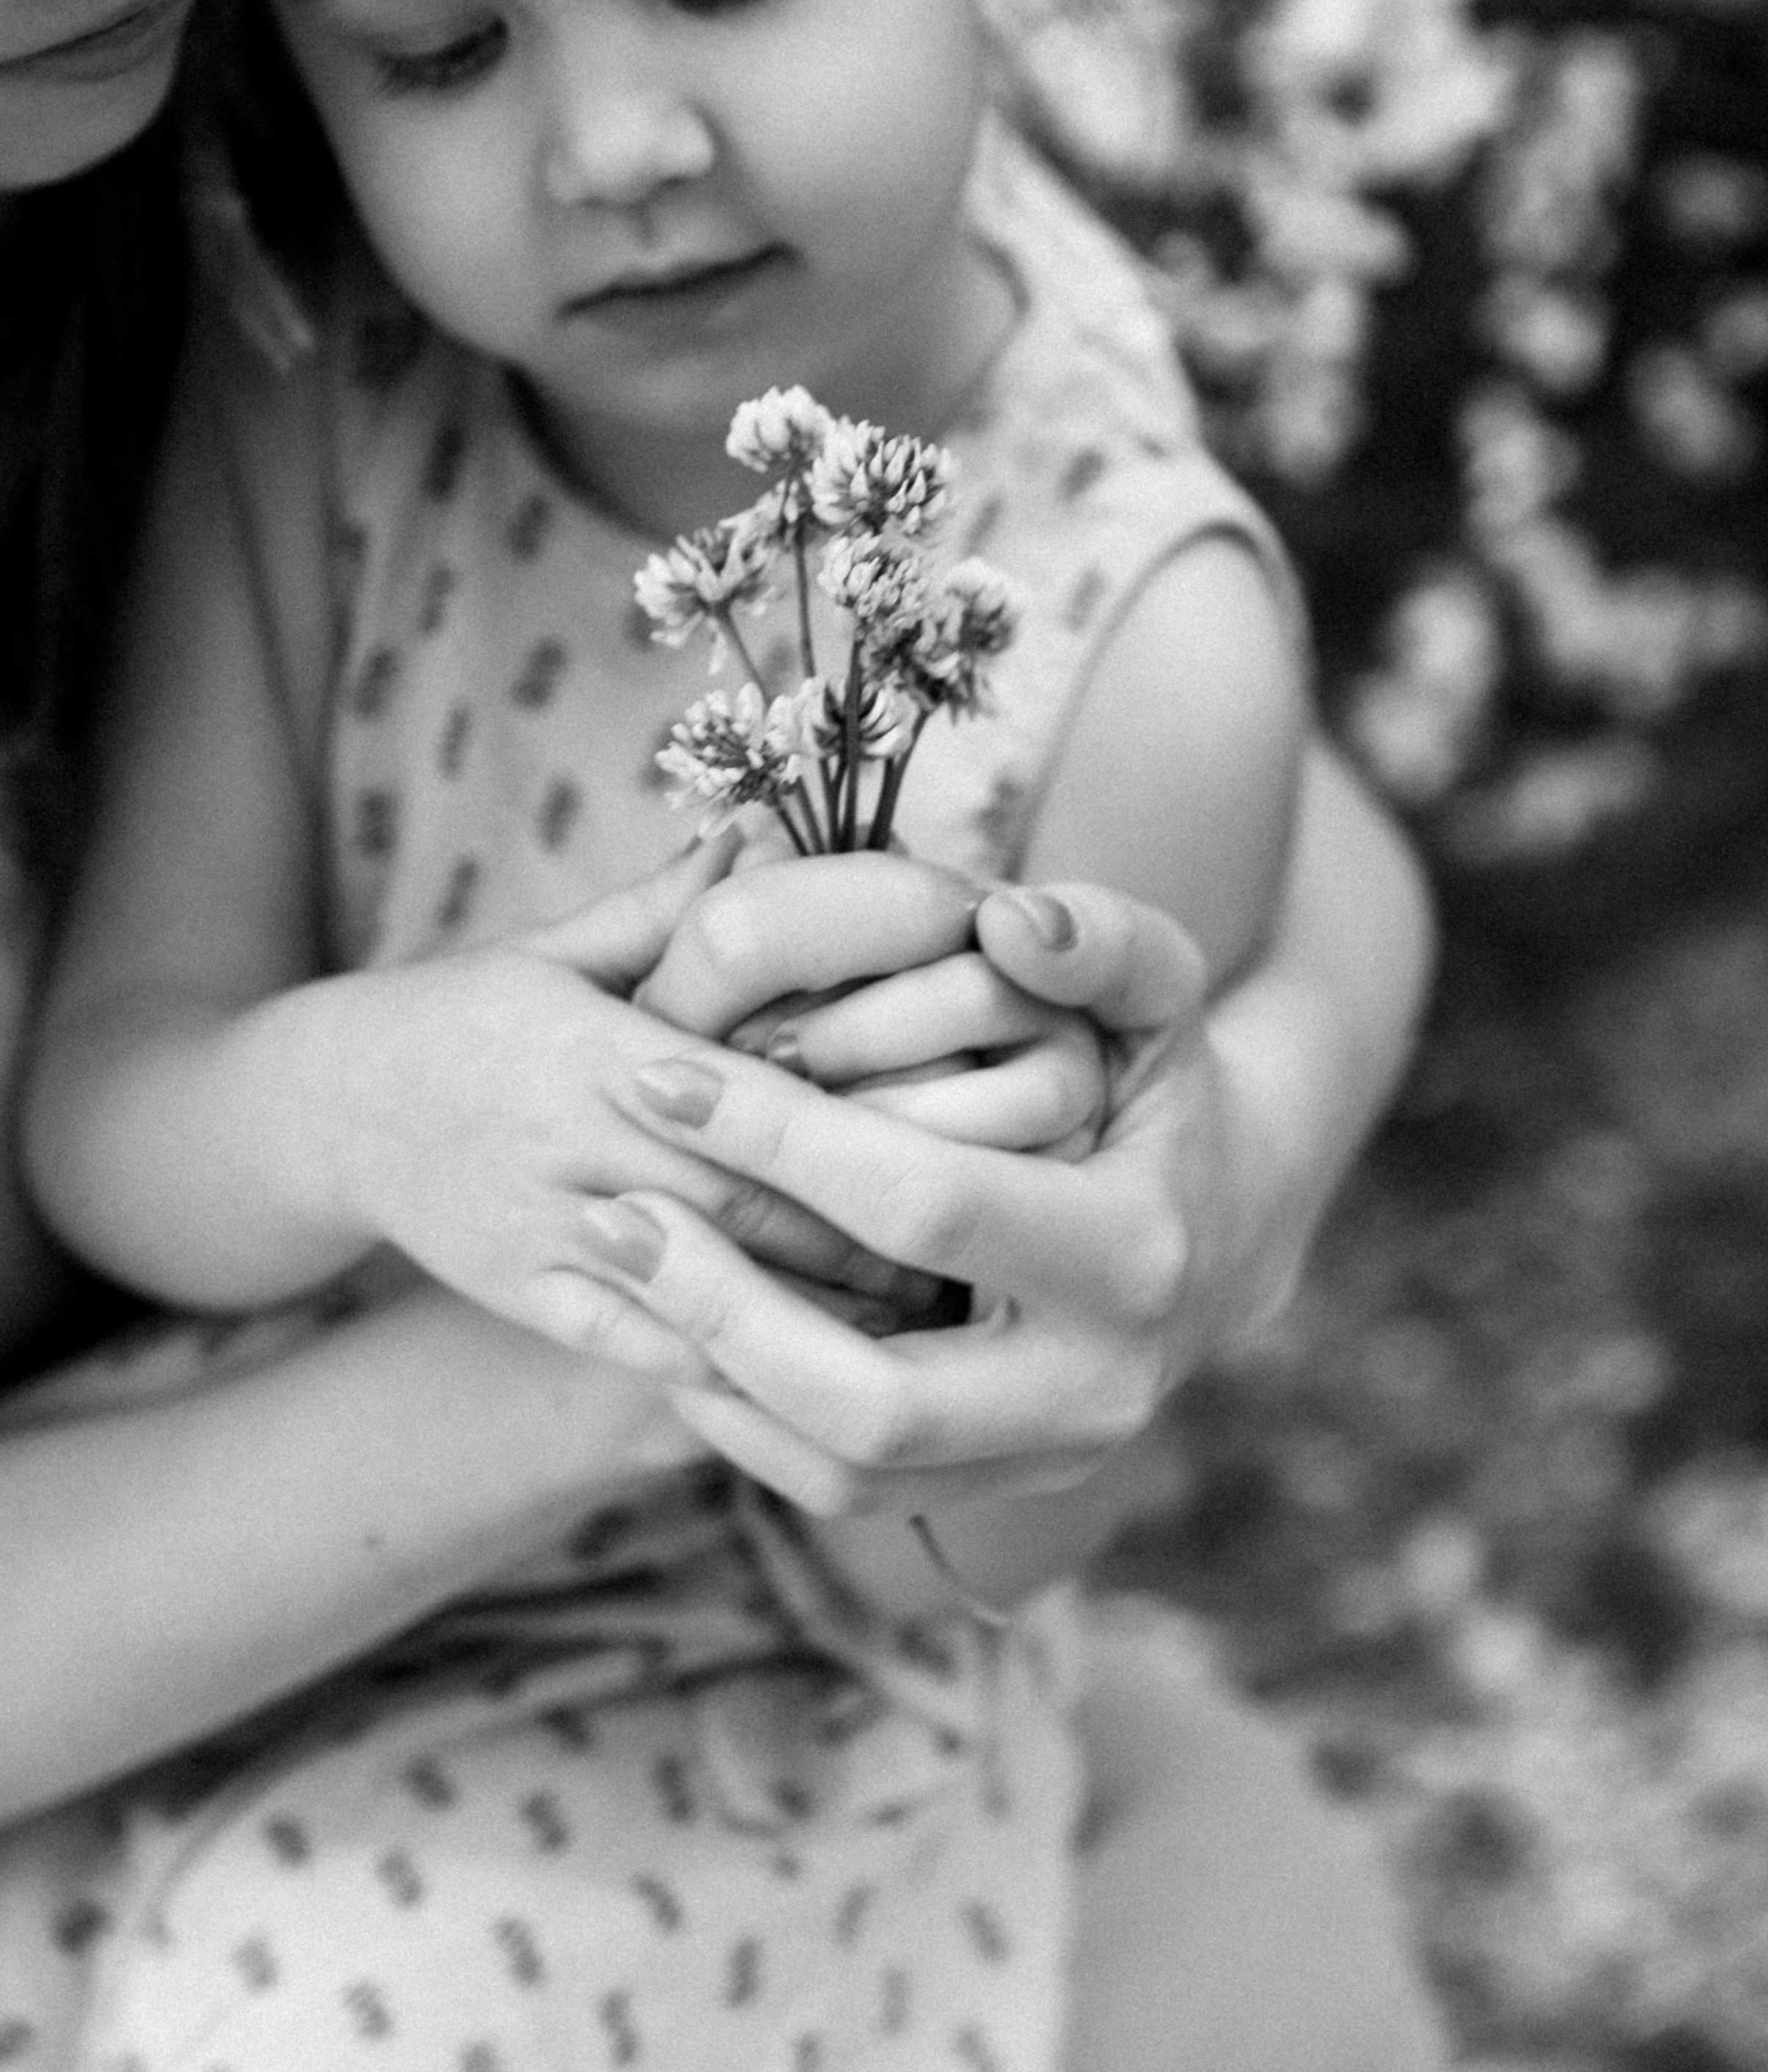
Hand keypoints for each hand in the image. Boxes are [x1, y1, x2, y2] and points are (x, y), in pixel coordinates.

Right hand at [336, 849, 1106, 1366]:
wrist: (338, 1108)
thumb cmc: (479, 1010)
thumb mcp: (565, 944)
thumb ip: (674, 905)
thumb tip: (769, 829)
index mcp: (600, 1046)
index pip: (756, 1098)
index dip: (859, 1126)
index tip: (965, 1141)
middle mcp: (577, 1144)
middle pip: (753, 1205)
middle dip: (870, 1232)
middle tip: (987, 1253)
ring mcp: (551, 1233)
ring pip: (711, 1291)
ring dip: (826, 1312)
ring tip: (939, 1324)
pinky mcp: (532, 1301)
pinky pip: (648, 1351)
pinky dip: (740, 1370)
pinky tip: (830, 1380)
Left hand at [561, 875, 1272, 1515]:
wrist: (1217, 1226)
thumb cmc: (1157, 1079)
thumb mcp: (1157, 991)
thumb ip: (1098, 939)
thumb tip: (1008, 919)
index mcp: (1135, 1248)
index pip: (931, 1202)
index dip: (783, 1137)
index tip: (657, 1072)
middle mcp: (1100, 1384)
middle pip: (879, 1395)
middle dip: (726, 1303)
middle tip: (613, 1214)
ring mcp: (1046, 1458)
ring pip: (846, 1467)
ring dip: (715, 1372)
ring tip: (619, 1269)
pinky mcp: (995, 1492)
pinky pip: (842, 1492)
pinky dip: (743, 1423)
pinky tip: (672, 1332)